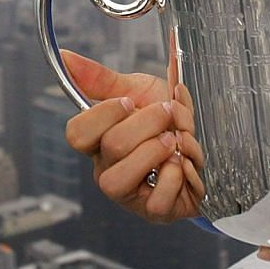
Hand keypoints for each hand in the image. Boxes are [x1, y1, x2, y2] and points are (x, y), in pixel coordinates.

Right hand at [61, 47, 205, 223]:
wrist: (204, 143)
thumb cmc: (165, 122)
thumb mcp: (136, 91)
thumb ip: (100, 77)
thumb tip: (65, 57)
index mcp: (98, 141)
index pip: (76, 134)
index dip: (104, 114)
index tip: (129, 102)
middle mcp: (107, 169)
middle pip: (110, 147)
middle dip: (148, 122)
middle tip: (167, 113)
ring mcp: (128, 194)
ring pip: (120, 179)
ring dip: (155, 152)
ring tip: (175, 141)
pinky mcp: (154, 211)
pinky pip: (156, 201)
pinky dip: (176, 177)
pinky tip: (184, 166)